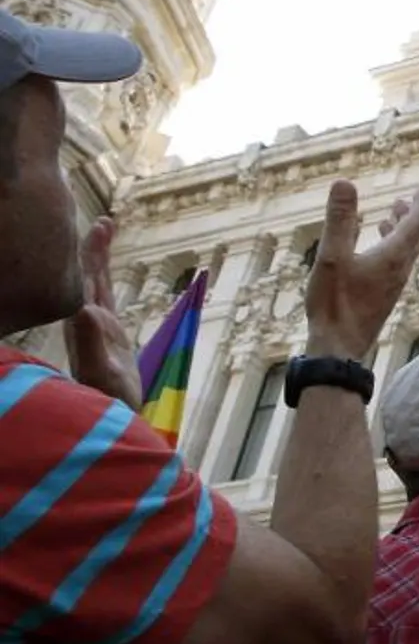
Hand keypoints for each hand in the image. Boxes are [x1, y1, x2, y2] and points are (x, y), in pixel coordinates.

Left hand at [61, 218, 142, 408]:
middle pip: (85, 276)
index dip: (87, 254)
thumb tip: (84, 308)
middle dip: (92, 248)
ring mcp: (95, 327)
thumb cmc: (108, 403)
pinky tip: (106, 272)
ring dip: (98, 259)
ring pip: (93, 284)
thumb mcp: (100, 374)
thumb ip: (90, 344)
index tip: (98, 227)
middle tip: (105, 221)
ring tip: (105, 232)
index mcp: (83, 324)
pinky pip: (105, 298)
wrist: (112, 422)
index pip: (82, 280)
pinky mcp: (109, 335)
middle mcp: (85, 321)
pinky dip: (105, 278)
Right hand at [302, 182, 418, 360]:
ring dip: (399, 234)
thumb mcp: (332, 255)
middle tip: (401, 201)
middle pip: (413, 238)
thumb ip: (339, 219)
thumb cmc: (334, 303)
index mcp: (392, 257)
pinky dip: (389, 252)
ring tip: (387, 220)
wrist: (338, 348)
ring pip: (404, 254)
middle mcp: (398, 271)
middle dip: (409, 217)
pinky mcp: (382, 299)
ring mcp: (392, 287)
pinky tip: (372, 255)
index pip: (415, 224)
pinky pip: (394, 268)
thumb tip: (344, 182)